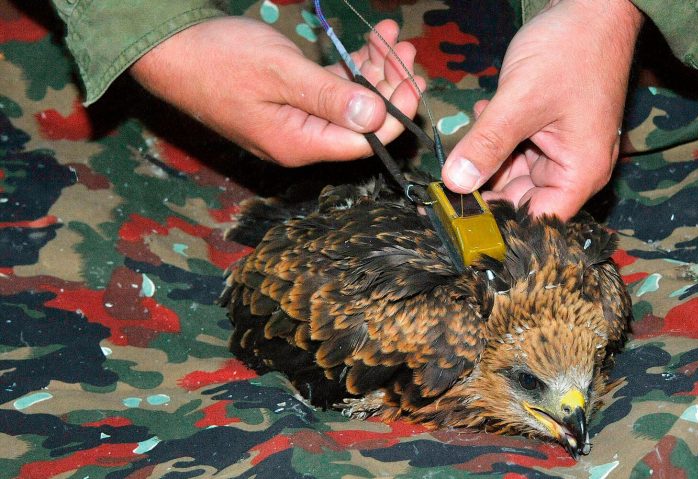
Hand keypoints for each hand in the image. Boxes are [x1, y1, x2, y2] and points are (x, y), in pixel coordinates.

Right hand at [130, 16, 422, 166]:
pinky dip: (350, 67)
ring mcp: (296, 120)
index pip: (364, 142)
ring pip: (349, 101)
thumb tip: (376, 117)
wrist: (168, 48)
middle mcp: (301, 139)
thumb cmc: (217, 59)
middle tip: (408, 51)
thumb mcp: (279, 73)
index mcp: (298, 144)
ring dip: (374, 70)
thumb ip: (329, 97)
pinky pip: (331, 89)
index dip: (395, 114)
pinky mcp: (290, 101)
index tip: (412, 80)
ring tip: (393, 38)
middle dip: (390, 85)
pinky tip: (368, 43)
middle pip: (362, 122)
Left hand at [441, 0, 641, 218]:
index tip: (459, 218)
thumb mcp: (521, 100)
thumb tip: (455, 184)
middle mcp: (573, 168)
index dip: (498, 224)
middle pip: (521, 200)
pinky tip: (482, 121)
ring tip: (470, 139)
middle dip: (485, 189)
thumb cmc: (571, 49)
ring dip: (486, 161)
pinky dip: (493, 141)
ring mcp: (559, 150)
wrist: (590, 6)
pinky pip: (513, 150)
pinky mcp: (546, 132)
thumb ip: (487, 143)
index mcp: (581, 172)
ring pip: (512, 174)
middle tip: (447, 182)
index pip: (536, 221)